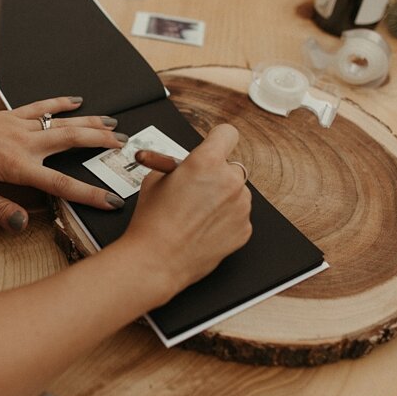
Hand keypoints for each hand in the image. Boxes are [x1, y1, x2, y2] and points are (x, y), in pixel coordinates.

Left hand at [0, 85, 127, 226]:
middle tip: (127, 148)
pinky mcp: (6, 115)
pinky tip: (75, 101)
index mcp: (14, 166)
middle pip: (71, 142)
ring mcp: (15, 125)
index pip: (61, 184)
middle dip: (101, 145)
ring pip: (62, 122)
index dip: (89, 194)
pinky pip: (40, 107)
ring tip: (114, 123)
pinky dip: (60, 103)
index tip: (112, 201)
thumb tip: (22, 225)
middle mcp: (21, 142)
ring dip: (90, 122)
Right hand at [121, 124, 252, 304]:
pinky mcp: (244, 230)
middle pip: (232, 166)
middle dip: (218, 176)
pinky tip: (205, 230)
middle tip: (198, 191)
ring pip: (237, 193)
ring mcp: (240, 207)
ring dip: (223, 199)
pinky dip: (226, 221)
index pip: (227, 134)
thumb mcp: (156, 179)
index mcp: (207, 161)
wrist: (156, 261)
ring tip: (198, 216)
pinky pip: (238, 217)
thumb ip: (180, 166)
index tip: (214, 147)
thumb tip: (187, 166)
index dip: (217, 141)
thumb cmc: (153, 224)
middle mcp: (229, 181)